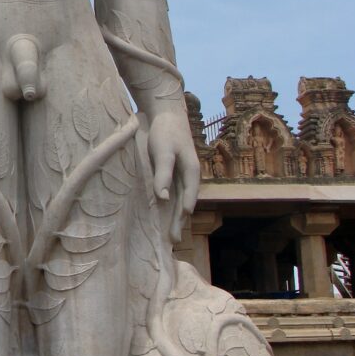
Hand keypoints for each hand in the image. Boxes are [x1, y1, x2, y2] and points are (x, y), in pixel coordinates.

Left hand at [147, 106, 199, 242]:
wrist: (167, 114)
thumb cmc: (166, 133)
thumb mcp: (163, 152)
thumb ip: (163, 175)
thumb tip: (163, 199)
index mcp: (191, 172)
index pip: (187, 200)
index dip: (181, 218)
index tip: (174, 235)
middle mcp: (190, 176)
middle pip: (185, 203)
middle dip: (179, 222)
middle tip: (173, 241)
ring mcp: (183, 174)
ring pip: (181, 200)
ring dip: (176, 216)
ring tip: (172, 233)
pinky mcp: (175, 172)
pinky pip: (175, 193)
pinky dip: (172, 205)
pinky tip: (166, 213)